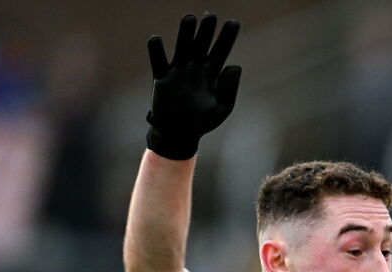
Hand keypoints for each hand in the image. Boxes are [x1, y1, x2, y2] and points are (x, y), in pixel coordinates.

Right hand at [146, 13, 241, 159]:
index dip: (227, 37)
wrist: (179, 135)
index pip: (221, 51)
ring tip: (190, 18)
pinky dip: (156, 51)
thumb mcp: (222, 108)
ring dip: (185, 33)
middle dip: (206, 30)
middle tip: (211, 15)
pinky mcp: (162, 80)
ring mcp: (178, 72)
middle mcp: (195, 69)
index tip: (234, 23)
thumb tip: (235, 66)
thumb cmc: (203, 122)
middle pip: (201, 44)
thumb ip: (229, 88)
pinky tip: (156, 39)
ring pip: (182, 48)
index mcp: (212, 74)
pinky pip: (158, 62)